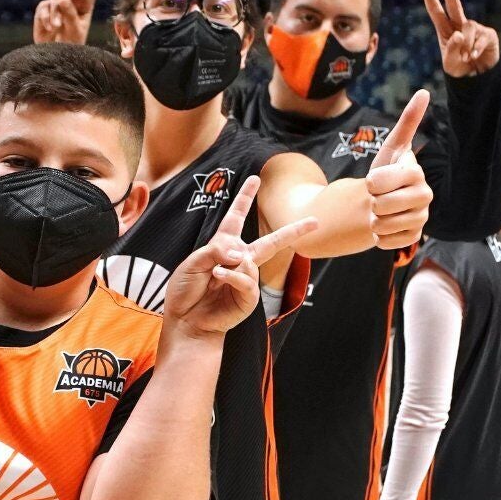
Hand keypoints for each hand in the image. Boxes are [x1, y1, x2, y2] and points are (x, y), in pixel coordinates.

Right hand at [33, 0, 101, 43]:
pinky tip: (49, 28)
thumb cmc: (70, 44)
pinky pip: (44, 7)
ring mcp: (57, 4)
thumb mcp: (74, 30)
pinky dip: (47, 18)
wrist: (54, 54)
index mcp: (84, 7)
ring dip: (57, 11)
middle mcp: (71, 2)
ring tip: (57, 27)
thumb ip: (70, 14)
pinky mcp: (44, 9)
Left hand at [164, 176, 317, 337]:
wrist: (185, 321)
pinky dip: (231, 276)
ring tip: (213, 273)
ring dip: (230, 262)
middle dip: (294, 231)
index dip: (245, 198)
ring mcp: (246, 278)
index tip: (255, 179)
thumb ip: (215, 250)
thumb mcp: (193, 262)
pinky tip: (218, 277)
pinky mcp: (248, 297)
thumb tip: (241, 253)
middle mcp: (240, 260)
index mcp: (224, 246)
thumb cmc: (186, 291)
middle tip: (315, 221)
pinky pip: (246, 279)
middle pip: (271, 241)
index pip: (236, 217)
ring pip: (251, 260)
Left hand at [367, 90, 433, 248]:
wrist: (382, 203)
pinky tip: (384, 227)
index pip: (384, 180)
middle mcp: (424, 196)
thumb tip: (424, 92)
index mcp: (416, 173)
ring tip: (380, 212)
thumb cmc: (385, 173)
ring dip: (373, 219)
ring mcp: (421, 218)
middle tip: (377, 197)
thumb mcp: (391, 148)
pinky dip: (378, 236)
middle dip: (372, 201)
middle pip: (383, 205)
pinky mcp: (414, 238)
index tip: (373, 179)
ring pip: (382, 224)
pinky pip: (386, 241)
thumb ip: (408, 122)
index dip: (373, 181)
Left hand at [421, 0, 499, 77]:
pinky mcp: (488, 34)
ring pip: (468, 28)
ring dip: (466, 45)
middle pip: (454, 6)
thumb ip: (451, 49)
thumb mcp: (450, 63)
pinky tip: (474, 56)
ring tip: (466, 57)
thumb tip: (458, 34)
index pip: (436, 11)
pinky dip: (476, 48)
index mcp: (445, 30)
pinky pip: (480, 37)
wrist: (477, 79)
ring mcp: (475, 29)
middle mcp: (460, 26)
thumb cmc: (460, 69)